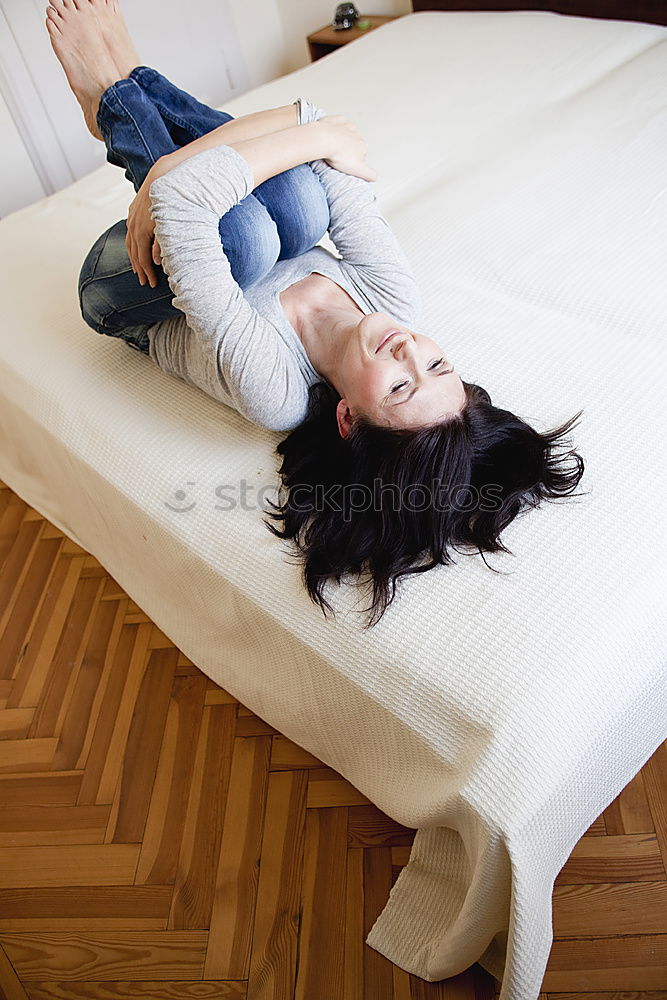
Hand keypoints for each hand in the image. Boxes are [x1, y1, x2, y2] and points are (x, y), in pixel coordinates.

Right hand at [126, 172, 161, 287]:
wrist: (162, 177)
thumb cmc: (170, 203)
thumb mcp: (168, 226)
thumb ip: (162, 244)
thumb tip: (156, 261)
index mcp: (141, 232)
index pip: (143, 259)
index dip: (148, 273)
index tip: (152, 284)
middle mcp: (133, 226)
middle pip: (135, 254)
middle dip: (141, 270)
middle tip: (146, 282)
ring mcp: (131, 218)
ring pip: (130, 243)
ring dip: (134, 258)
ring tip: (138, 270)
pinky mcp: (133, 212)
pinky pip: (130, 232)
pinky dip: (132, 244)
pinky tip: (135, 249)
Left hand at [318, 114, 377, 181]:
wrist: (323, 139)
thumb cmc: (338, 154)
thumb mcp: (358, 169)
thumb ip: (370, 174)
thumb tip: (375, 177)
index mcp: (363, 145)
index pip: (361, 155)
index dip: (353, 161)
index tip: (345, 164)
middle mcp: (357, 134)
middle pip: (353, 144)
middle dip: (346, 149)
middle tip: (336, 157)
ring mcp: (347, 126)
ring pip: (346, 133)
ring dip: (340, 138)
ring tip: (331, 147)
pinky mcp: (337, 120)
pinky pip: (338, 123)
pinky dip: (334, 128)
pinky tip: (329, 134)